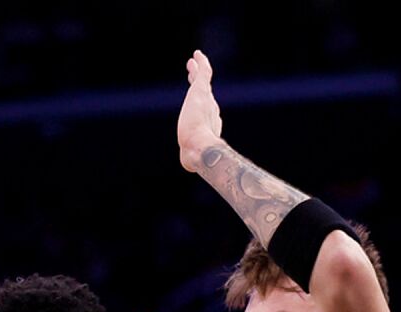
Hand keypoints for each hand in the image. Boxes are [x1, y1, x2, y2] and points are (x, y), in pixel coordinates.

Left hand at [177, 50, 223, 172]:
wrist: (200, 146)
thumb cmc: (196, 153)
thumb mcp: (191, 156)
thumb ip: (191, 159)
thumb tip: (189, 167)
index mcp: (209, 122)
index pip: (206, 109)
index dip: (204, 103)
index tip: (202, 100)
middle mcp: (210, 109)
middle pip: (205, 91)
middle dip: (200, 82)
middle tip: (195, 73)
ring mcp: (206, 99)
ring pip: (202, 79)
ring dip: (198, 69)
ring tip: (193, 61)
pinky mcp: (200, 90)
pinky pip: (203, 72)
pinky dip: (201, 63)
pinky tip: (196, 55)